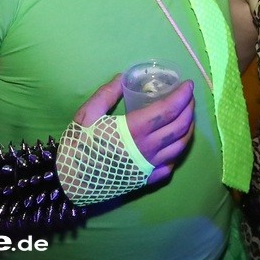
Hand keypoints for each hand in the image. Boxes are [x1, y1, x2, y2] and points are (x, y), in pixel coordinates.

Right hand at [74, 75, 194, 183]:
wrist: (70, 182)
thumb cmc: (78, 146)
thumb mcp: (87, 114)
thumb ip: (106, 94)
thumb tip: (122, 77)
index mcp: (134, 130)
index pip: (168, 110)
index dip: (182, 95)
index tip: (188, 84)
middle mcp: (148, 148)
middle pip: (180, 126)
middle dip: (189, 108)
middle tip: (188, 97)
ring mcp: (150, 166)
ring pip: (180, 146)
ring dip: (188, 128)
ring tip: (187, 115)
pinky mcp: (148, 180)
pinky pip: (171, 164)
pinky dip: (178, 150)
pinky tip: (175, 142)